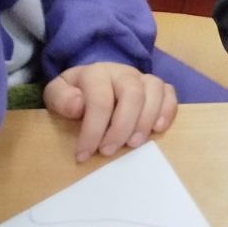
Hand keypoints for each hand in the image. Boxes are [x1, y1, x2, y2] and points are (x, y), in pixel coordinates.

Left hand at [44, 63, 177, 163]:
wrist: (91, 80)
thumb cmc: (75, 93)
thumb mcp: (57, 93)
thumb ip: (61, 98)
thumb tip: (77, 106)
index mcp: (96, 72)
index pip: (100, 100)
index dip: (93, 129)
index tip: (84, 154)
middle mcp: (123, 72)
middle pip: (132, 94)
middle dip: (122, 126)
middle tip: (109, 151)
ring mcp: (142, 78)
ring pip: (155, 91)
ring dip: (146, 121)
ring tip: (133, 144)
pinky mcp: (157, 87)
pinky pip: (170, 93)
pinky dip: (167, 111)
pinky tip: (157, 129)